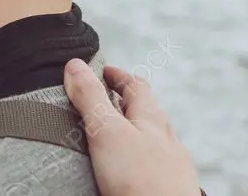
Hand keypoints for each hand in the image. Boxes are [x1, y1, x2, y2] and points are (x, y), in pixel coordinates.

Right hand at [63, 59, 202, 195]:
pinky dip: (138, 161)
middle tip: (105, 101)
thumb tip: (76, 65)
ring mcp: (171, 167)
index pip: (137, 85)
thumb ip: (91, 98)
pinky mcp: (168, 190)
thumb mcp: (107, 131)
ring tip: (114, 138)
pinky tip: (130, 173)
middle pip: (147, 113)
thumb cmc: (143, 180)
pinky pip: (153, 167)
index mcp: (152, 119)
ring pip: (151, 142)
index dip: (118, 75)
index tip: (103, 71)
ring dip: (133, 134)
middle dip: (126, 104)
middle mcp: (166, 140)